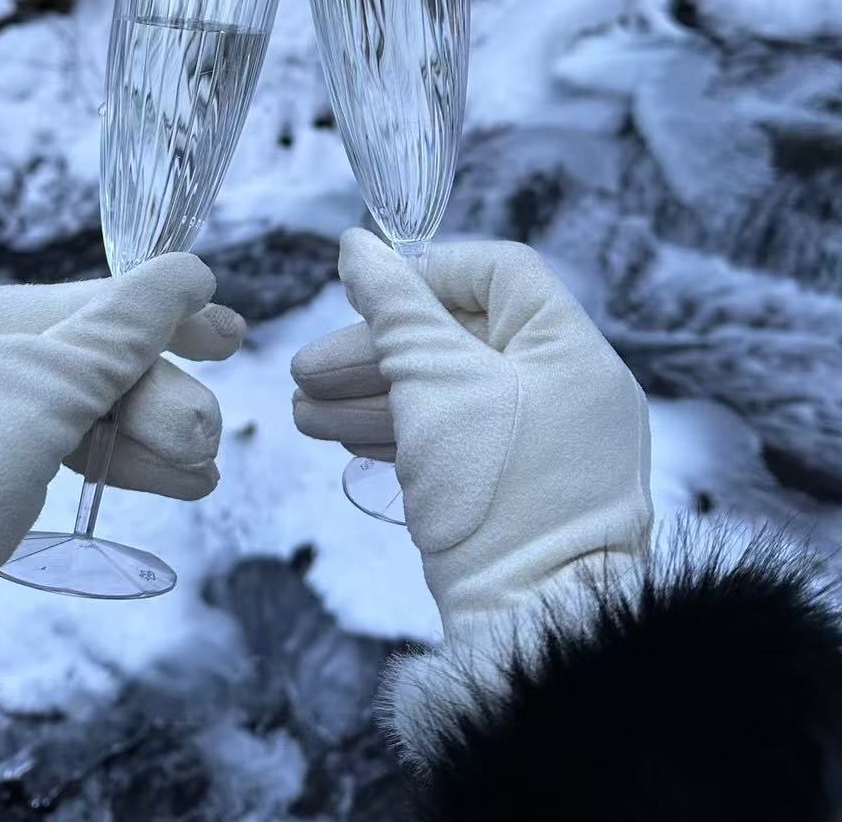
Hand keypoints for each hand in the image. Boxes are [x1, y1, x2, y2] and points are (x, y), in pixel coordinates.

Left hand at [0, 257, 242, 636]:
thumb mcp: (48, 384)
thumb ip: (127, 328)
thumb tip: (189, 271)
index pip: (83, 304)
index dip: (162, 319)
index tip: (229, 332)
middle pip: (92, 365)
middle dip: (159, 400)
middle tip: (208, 432)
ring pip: (88, 416)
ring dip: (153, 439)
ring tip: (203, 469)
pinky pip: (69, 455)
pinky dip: (124, 466)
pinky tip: (181, 481)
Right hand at [291, 230, 650, 629]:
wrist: (532, 629)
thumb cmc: (493, 493)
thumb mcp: (432, 383)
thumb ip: (393, 307)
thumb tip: (357, 245)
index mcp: (569, 348)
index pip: (500, 272)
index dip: (425, 273)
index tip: (364, 294)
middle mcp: (568, 388)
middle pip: (461, 335)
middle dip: (375, 349)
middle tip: (307, 371)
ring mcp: (548, 442)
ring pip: (450, 392)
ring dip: (373, 395)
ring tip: (305, 413)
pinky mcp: (521, 489)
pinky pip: (459, 438)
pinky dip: (402, 433)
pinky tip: (344, 439)